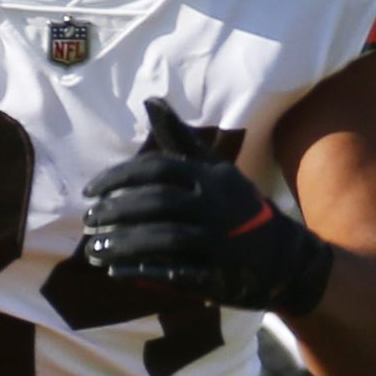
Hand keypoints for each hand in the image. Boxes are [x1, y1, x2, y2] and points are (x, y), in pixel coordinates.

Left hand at [82, 98, 332, 313]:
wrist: (287, 258)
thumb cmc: (239, 208)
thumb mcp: (215, 170)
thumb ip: (180, 138)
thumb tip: (150, 99)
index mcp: (211, 176)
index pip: (158, 168)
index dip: (119, 177)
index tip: (89, 191)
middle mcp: (216, 206)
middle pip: (157, 203)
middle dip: (117, 211)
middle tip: (88, 221)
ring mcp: (220, 242)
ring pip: (164, 239)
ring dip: (124, 244)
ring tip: (93, 249)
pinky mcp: (220, 276)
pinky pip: (176, 274)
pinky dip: (144, 273)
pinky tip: (116, 272)